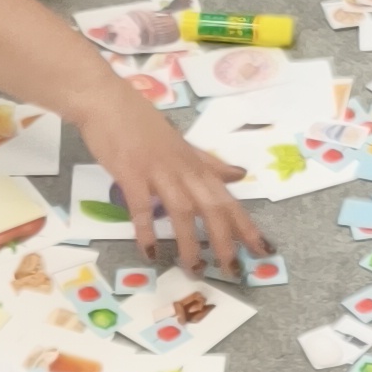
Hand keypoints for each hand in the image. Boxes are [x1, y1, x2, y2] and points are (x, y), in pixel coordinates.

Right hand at [84, 92, 267, 276]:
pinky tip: (149, 252)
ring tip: (193, 269)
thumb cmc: (141, 123)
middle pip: (212, 207)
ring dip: (189, 242)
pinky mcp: (131, 173)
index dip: (247, 226)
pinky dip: (146, 229)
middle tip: (233, 271)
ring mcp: (157, 171)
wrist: (106, 100)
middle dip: (225, 241)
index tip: (265, 250)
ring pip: (182, 210)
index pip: (228, 199)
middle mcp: (183, 169)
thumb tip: (239, 174)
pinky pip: (142, 206)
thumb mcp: (182, 144)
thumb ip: (208, 163)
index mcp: (196, 165)